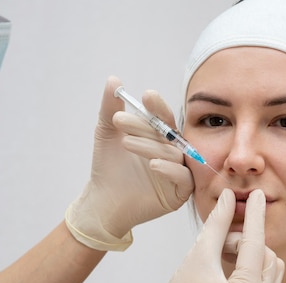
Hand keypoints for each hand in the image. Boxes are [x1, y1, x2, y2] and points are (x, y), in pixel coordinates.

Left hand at [65, 76, 193, 250]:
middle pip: (169, 136)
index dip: (158, 107)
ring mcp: (179, 173)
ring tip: (126, 143)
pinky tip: (153, 164)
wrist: (102, 201)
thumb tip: (113, 79)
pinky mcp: (179, 194)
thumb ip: (110, 109)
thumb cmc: (107, 168)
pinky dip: (170, 170)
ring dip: (150, 147)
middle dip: (146, 127)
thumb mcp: (107, 134)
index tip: (146, 97)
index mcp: (161, 138)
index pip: (166, 119)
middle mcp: (173, 154)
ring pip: (173, 155)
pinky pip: (183, 178)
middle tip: (120, 121)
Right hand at [132, 189, 284, 282]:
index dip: (255, 217)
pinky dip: (252, 268)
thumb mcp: (198, 257)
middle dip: (245, 244)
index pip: (255, 247)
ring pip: (271, 267)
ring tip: (222, 256)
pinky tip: (230, 266)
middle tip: (220, 243)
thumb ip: (217, 225)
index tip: (256, 195)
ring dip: (251, 256)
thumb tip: (229, 197)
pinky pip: (267, 280)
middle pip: (268, 256)